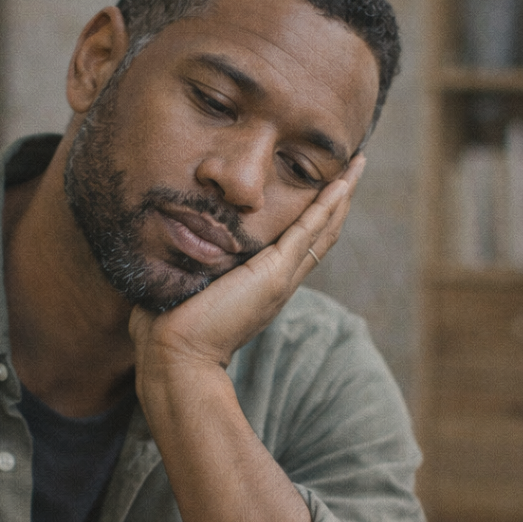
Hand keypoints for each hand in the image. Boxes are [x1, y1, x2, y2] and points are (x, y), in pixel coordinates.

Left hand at [130, 154, 365, 381]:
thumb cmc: (166, 330)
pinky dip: (327, 207)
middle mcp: (277, 282)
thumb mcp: (182, 287)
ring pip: (322, 231)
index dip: (311, 216)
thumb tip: (165, 250)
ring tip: (357, 165)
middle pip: (319, 235)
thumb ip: (184, 268)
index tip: (320, 188)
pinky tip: (342, 183)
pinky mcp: (273, 275)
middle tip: (353, 168)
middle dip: (337, 201)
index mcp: (259, 286)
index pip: (294, 244)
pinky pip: (308, 233)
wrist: (174, 355)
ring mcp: (280, 279)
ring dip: (341, 197)